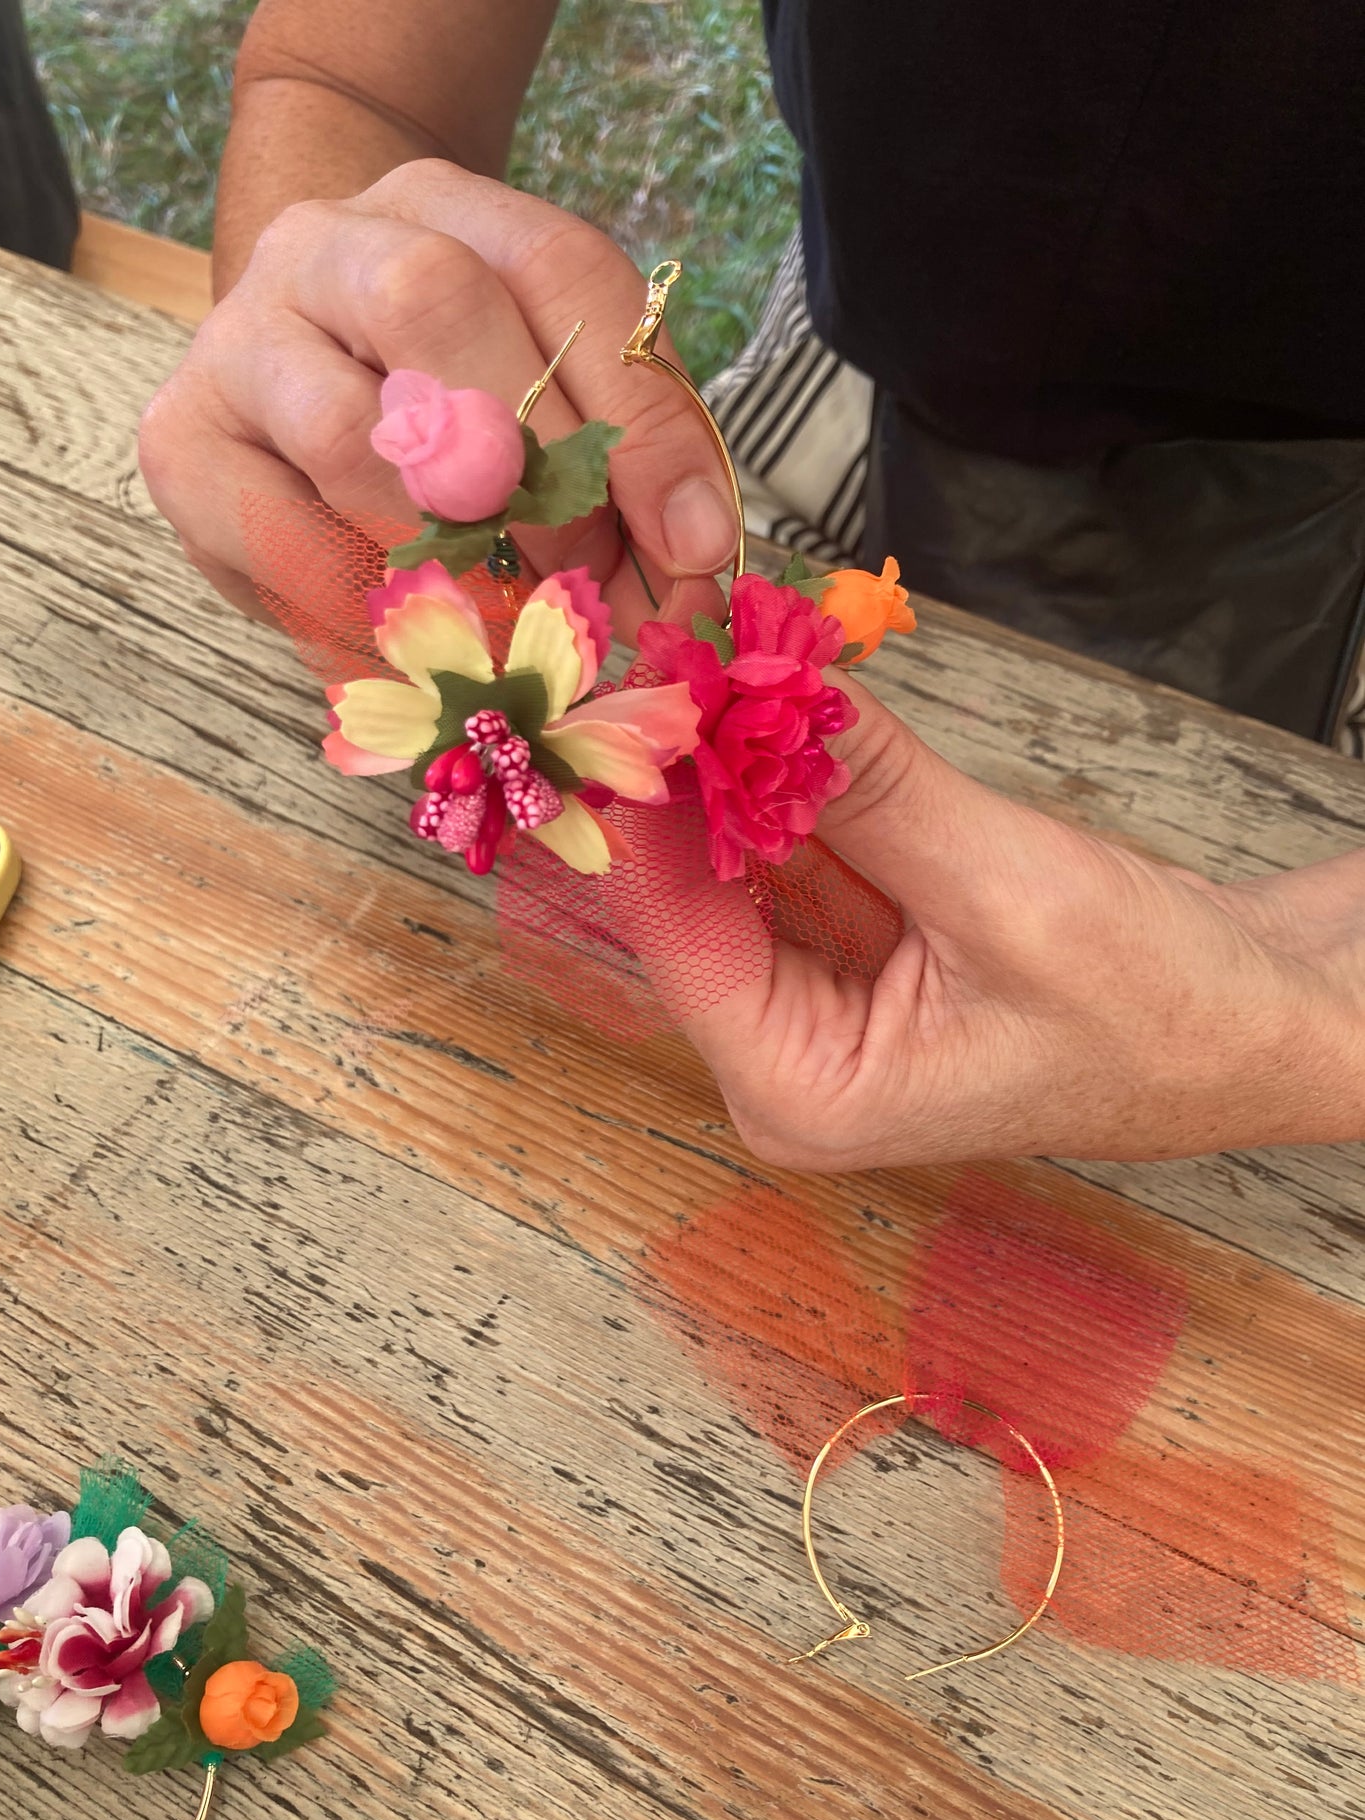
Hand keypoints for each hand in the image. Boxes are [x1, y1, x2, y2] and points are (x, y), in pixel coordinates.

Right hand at [138, 159, 734, 635]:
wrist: (287, 396)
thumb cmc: (442, 414)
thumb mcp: (549, 414)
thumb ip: (625, 477)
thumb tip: (689, 580)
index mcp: (445, 209)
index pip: (561, 273)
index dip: (638, 416)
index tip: (693, 543)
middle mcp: (328, 245)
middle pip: (435, 302)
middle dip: (530, 466)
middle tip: (577, 576)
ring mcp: (239, 338)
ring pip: (349, 437)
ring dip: (447, 555)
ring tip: (499, 623)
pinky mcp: (181, 444)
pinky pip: (282, 542)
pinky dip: (367, 616)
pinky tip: (413, 647)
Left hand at [680, 685, 1364, 1168]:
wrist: (1265, 1021)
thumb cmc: (1166, 1013)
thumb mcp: (1010, 892)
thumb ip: (877, 793)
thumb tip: (774, 687)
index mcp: (805, 1093)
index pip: (679, 934)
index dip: (650, 804)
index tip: (636, 686)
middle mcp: (790, 1060)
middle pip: (697, 897)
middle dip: (691, 773)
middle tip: (673, 645)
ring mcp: (822, 1006)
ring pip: (745, 862)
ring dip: (740, 761)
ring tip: (716, 650)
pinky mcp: (860, 952)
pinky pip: (805, 852)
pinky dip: (799, 778)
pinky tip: (780, 697)